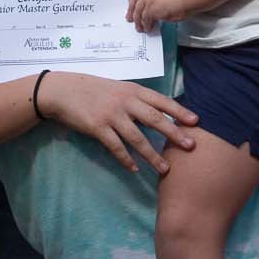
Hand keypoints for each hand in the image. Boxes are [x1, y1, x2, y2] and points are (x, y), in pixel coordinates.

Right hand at [34, 73, 197, 174]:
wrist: (63, 91)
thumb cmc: (93, 90)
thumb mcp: (118, 89)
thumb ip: (136, 100)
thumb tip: (159, 114)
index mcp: (132, 90)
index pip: (161, 101)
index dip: (179, 111)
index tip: (195, 121)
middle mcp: (125, 101)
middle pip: (154, 119)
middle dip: (174, 133)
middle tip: (191, 146)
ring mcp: (111, 115)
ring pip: (137, 137)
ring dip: (152, 155)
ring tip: (165, 169)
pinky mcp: (97, 127)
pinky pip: (115, 146)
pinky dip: (126, 159)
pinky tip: (135, 169)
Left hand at [124, 0, 189, 31]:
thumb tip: (155, 2)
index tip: (130, 1)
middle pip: (134, 1)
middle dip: (131, 11)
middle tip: (130, 18)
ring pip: (138, 12)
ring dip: (138, 21)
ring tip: (139, 27)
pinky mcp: (151, 10)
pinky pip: (145, 19)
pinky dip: (145, 25)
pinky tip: (147, 28)